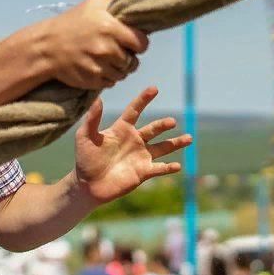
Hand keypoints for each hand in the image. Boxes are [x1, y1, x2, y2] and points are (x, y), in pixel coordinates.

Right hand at [39, 0, 148, 89]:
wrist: (46, 47)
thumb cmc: (72, 22)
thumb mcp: (94, 4)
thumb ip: (116, 6)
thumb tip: (135, 12)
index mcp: (111, 28)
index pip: (142, 43)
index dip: (139, 43)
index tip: (133, 42)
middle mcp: (107, 49)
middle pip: (133, 61)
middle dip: (128, 57)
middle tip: (118, 51)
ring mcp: (99, 66)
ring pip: (123, 74)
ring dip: (119, 68)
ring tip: (108, 59)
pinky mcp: (92, 80)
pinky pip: (111, 83)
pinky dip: (108, 77)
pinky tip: (99, 67)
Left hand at [75, 87, 190, 204]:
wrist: (87, 185)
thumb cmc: (85, 160)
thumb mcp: (85, 137)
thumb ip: (92, 119)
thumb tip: (97, 99)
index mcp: (122, 129)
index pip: (135, 110)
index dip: (144, 99)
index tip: (154, 88)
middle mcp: (135, 140)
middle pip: (154, 129)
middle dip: (163, 124)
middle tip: (172, 121)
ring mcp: (141, 156)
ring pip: (163, 147)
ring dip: (176, 143)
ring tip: (189, 138)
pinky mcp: (143, 172)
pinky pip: (159, 168)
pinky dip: (169, 168)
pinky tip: (178, 166)